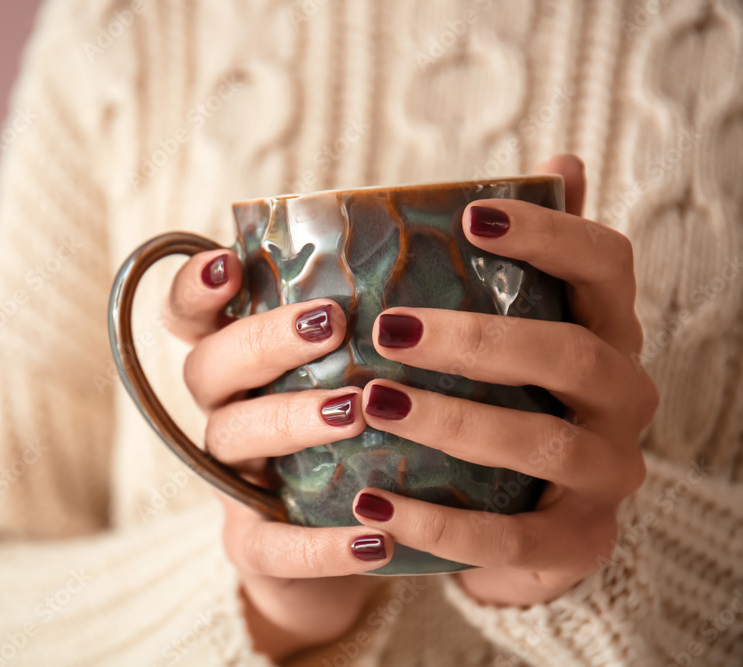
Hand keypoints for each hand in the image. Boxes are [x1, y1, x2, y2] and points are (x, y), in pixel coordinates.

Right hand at [162, 253, 392, 658]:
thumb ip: (382, 325)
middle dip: (263, 340)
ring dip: (291, 419)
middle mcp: (226, 413)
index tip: (228, 263)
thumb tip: (462, 244)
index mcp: (243, 364)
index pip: (190, 316)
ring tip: (357, 411)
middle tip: (330, 324)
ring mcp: (233, 480)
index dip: (194, 289)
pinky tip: (378, 538)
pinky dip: (321, 545)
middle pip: (207, 368)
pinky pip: (272, 546)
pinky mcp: (253, 546)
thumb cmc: (366, 440)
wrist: (351, 550)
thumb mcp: (366, 378)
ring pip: (233, 439)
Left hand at [348, 155, 658, 606]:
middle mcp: (623, 398)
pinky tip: (371, 505)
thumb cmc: (509, 404)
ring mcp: (607, 474)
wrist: (525, 525)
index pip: (606, 266)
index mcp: (607, 332)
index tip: (472, 218)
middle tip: (389, 328)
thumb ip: (527, 261)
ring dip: (453, 422)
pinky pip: (510, 538)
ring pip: (543, 443)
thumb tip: (559, 160)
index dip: (549, 235)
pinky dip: (438, 524)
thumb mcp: (515, 333)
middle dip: (478, 339)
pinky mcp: (575, 543)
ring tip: (372, 404)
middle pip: (573, 355)